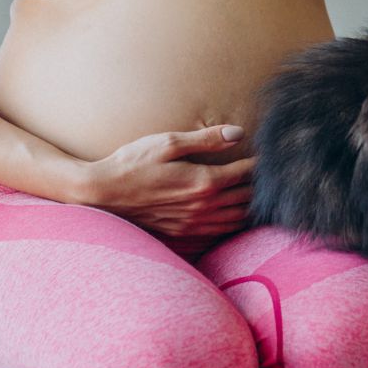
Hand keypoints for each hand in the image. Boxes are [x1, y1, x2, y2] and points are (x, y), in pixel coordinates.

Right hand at [85, 125, 255, 256]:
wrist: (102, 193)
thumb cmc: (133, 162)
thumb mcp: (168, 142)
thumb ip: (206, 139)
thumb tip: (238, 133)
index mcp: (203, 182)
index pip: (245, 173)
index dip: (258, 164)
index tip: (265, 155)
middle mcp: (203, 207)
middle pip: (246, 199)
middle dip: (258, 186)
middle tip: (264, 174)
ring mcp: (193, 224)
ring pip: (236, 220)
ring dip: (248, 207)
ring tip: (253, 193)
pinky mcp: (182, 234)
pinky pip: (218, 233)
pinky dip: (231, 224)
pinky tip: (231, 213)